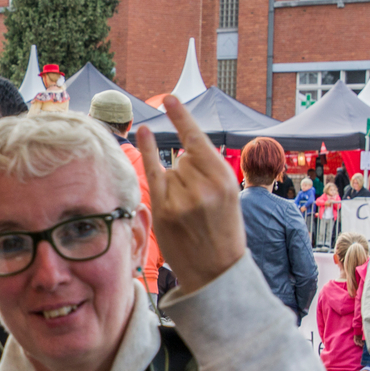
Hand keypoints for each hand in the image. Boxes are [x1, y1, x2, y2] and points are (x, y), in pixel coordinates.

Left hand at [137, 96, 246, 295]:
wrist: (216, 272)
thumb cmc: (222, 232)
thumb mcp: (227, 197)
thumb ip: (208, 172)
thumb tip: (181, 151)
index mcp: (225, 179)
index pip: (198, 141)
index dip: (181, 118)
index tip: (169, 97)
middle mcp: (204, 185)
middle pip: (183, 157)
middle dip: (188, 173)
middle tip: (200, 205)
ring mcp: (182, 198)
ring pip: (171, 170)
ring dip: (176, 184)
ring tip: (190, 213)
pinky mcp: (164, 211)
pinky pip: (153, 174)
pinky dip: (147, 152)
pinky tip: (142, 131)